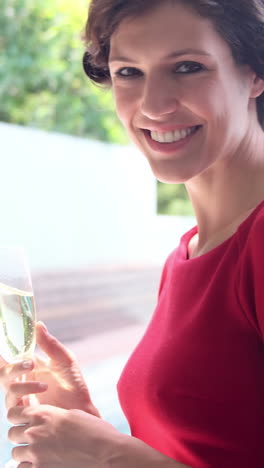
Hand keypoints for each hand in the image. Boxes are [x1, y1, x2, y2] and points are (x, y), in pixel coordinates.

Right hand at [0, 322, 99, 415]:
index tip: (1, 351)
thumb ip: (50, 345)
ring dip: (22, 386)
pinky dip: (25, 402)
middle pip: (4, 373)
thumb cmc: (75, 385)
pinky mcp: (24, 415)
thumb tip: (38, 324)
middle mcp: (22, 382)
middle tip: (30, 364)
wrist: (83, 409)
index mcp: (29, 367)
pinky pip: (13, 410)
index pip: (9, 357)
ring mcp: (22, 399)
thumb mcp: (65, 361)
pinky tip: (40, 400)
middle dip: (14, 367)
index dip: (1, 355)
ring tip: (44, 385)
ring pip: (8, 391)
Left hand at [7, 404, 121, 467]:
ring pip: (16, 454)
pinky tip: (41, 464)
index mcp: (44, 414)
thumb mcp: (73, 414)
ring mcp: (37, 453)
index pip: (15, 413)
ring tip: (38, 454)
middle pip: (12, 434)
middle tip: (31, 439)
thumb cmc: (95, 431)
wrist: (106, 453)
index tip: (25, 421)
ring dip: (24, 453)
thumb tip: (46, 421)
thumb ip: (54, 416)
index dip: (19, 417)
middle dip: (20, 436)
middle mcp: (36, 432)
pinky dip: (29, 467)